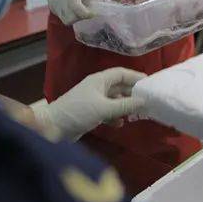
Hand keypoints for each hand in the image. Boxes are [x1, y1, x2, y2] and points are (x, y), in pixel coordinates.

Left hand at [32, 68, 146, 140]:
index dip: (135, 77)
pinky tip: (120, 123)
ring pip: (114, 100)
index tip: (150, 84)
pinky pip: (108, 112)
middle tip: (146, 102)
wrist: (52, 127)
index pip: (121, 73)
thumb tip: (144, 101)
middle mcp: (97, 88)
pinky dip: (115, 116)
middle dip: (132, 94)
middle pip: (119, 87)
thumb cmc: (78, 112)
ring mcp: (93, 100)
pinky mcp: (90, 113)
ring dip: (124, 107)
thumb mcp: (104, 108)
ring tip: (136, 115)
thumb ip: (125, 105)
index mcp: (99, 80)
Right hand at [41, 0, 95, 24]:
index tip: (95, 10)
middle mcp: (59, 0)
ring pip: (66, 20)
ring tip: (81, 7)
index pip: (77, 8)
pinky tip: (74, 5)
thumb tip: (92, 2)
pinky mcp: (52, 7)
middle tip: (88, 8)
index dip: (88, 13)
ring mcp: (54, 5)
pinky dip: (70, 15)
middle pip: (71, 19)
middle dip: (82, 17)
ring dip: (76, 17)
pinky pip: (62, 16)